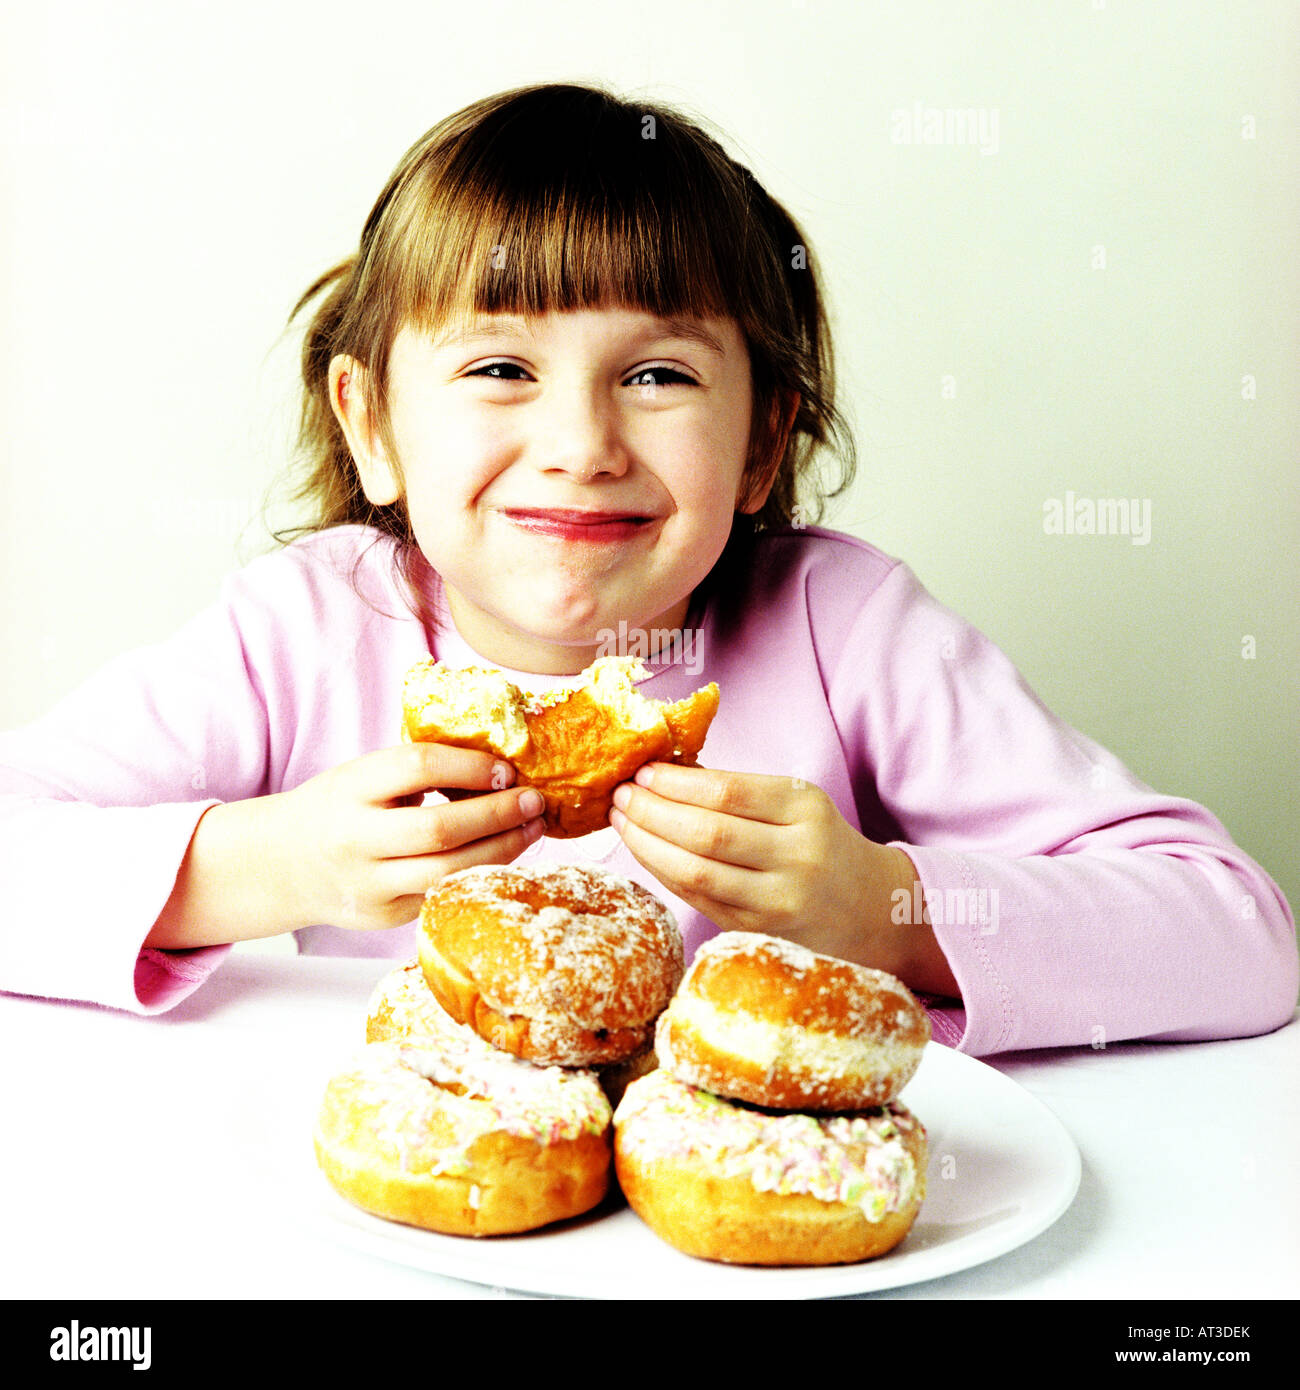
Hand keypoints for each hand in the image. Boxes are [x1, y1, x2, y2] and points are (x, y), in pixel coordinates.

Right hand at [278, 742, 544, 929]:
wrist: (283, 864)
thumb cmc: (340, 808)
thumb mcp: (363, 775)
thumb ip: (416, 770)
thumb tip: (498, 767)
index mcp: (350, 788)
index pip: (418, 767)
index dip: (470, 766)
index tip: (506, 769)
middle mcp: (355, 838)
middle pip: (439, 829)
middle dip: (498, 814)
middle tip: (535, 801)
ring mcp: (369, 884)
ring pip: (448, 872)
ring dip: (502, 849)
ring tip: (532, 829)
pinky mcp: (385, 916)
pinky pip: (444, 894)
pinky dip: (481, 872)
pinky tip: (505, 855)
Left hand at [609, 763, 958, 994]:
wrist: (874, 911)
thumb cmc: (822, 845)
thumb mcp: (798, 805)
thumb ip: (739, 791)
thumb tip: (662, 771)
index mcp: (806, 810)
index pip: (728, 792)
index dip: (676, 783)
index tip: (643, 772)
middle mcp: (797, 856)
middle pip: (706, 833)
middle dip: (651, 812)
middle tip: (619, 795)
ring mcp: (778, 900)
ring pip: (695, 872)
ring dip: (647, 844)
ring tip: (622, 820)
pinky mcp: (759, 931)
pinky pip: (697, 898)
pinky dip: (662, 872)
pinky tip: (644, 851)